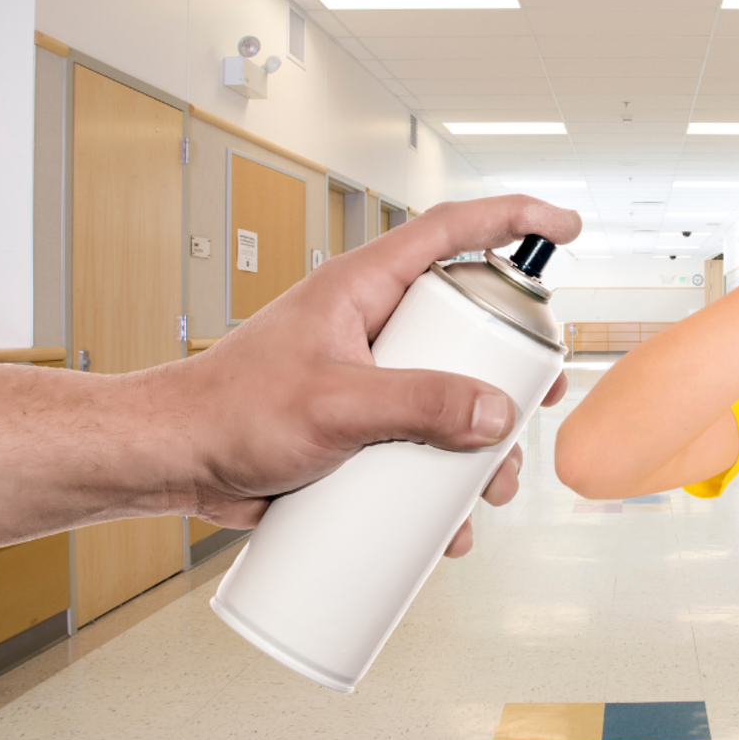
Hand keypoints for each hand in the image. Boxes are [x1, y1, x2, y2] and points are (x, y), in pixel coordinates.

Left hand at [168, 195, 580, 556]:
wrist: (173, 462)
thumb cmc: (227, 411)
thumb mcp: (335, 404)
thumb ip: (418, 404)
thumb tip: (496, 416)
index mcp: (364, 289)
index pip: (451, 232)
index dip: (514, 219)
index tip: (564, 225)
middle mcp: (374, 326)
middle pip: (467, 327)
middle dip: (512, 367)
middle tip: (541, 395)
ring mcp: (369, 378)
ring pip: (451, 394)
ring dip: (481, 442)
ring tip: (491, 485)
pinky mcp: (360, 427)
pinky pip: (420, 442)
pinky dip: (443, 480)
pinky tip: (449, 520)